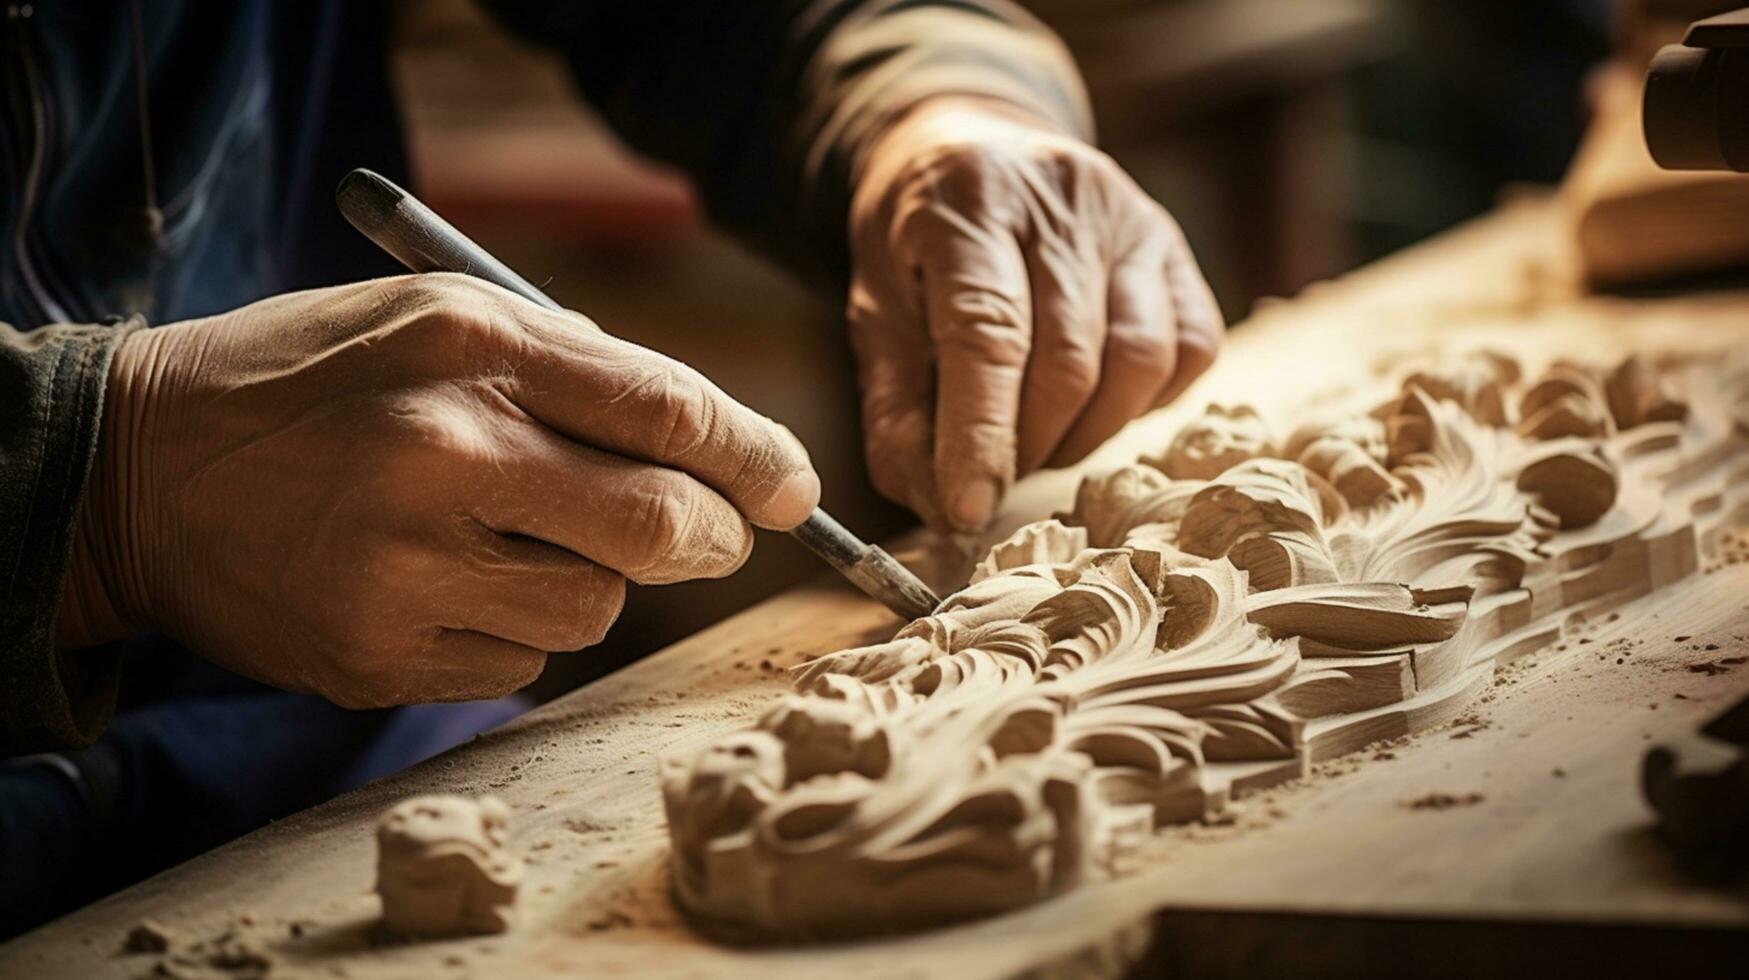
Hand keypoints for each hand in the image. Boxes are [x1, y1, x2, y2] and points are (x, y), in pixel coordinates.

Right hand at [57, 275, 817, 706]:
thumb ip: (576, 365)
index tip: (793, 488)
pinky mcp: (377, 656)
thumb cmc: (316, 381)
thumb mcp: (437, 319)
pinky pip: (523, 661)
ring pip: (598, 609)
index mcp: (465, 348)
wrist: (140, 472)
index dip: (757, 457)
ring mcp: (402, 569)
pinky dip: (519, 625)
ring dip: (596, 578)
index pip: (667, 411)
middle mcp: (437, 455)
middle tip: (711, 531)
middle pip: (659, 527)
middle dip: (711, 535)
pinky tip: (449, 581)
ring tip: (516, 534)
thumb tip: (715, 444)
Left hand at [848, 98, 1223, 530]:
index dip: (981, 435)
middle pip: (1068, 360)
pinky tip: (1094, 401)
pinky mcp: (1173, 244)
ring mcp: (1131, 217)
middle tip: (992, 474)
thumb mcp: (874, 314)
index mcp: (969, 205)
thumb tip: (941, 507)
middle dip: (1029, 446)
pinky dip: (1143, 401)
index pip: (988, 334)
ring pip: (1139, 360)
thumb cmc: (915, 247)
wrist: (967, 152)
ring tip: (1039, 439)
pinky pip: (1189, 348)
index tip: (967, 510)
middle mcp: (1062, 198)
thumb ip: (897, 411)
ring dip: (1087, 433)